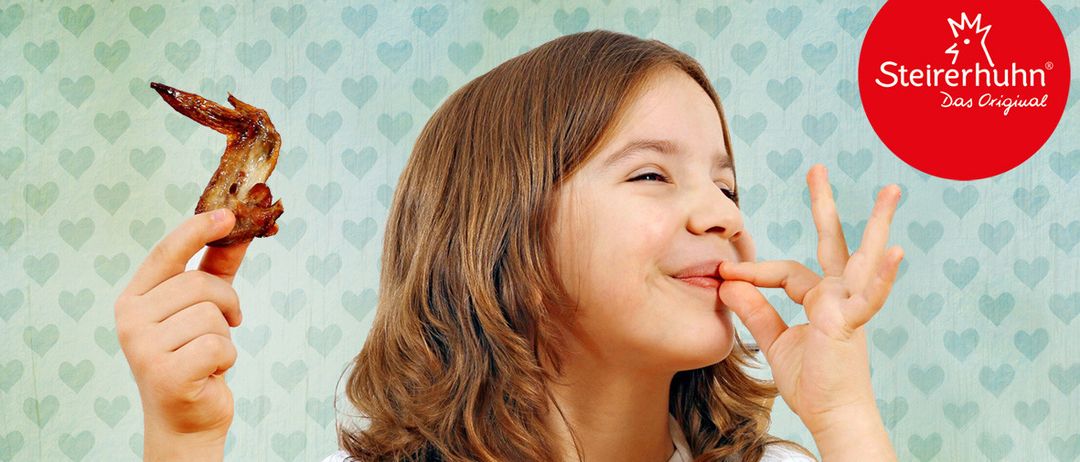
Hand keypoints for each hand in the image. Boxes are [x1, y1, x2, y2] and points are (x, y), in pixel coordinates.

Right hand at [114, 209, 248, 455]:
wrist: (185, 418)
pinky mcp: (165, 373)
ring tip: (209, 354)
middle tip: (228, 323)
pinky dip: (226, 358)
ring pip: (212, 316)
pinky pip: (218, 346)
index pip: (167, 253)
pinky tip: (210, 372)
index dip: (198, 229)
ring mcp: (144, 348)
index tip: (229, 214)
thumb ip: (216, 268)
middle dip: (227, 302)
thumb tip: (236, 226)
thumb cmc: (194, 357)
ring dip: (225, 336)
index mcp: (134, 298)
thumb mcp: (202, 308)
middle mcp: (130, 320)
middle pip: (200, 284)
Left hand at [717, 164, 902, 430]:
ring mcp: (850, 305)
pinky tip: (895, 253)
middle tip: (816, 169)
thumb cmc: (811, 382)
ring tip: (891, 191)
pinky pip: (869, 297)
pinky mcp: (853, 322)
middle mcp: (839, 294)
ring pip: (862, 257)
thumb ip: (755, 310)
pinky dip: (883, 277)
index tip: (724, 274)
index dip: (752, 273)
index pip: (784, 272)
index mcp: (820, 297)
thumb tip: (727, 285)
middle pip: (832, 241)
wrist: (831, 414)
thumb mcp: (775, 341)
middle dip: (823, 204)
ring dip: (877, 224)